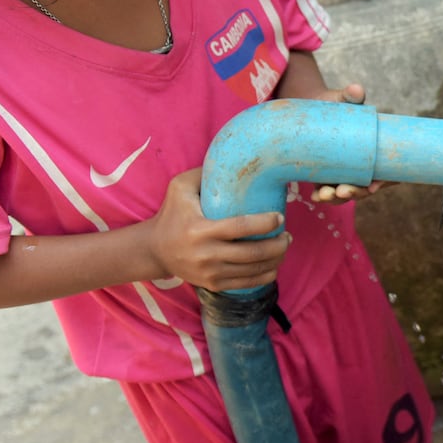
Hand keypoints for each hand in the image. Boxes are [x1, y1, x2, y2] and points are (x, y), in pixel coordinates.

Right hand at [143, 168, 291, 290]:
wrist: (154, 250)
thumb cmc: (172, 214)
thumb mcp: (180, 188)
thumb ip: (203, 173)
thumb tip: (234, 158)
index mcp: (200, 230)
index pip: (241, 228)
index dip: (265, 224)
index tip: (280, 218)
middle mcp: (206, 254)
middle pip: (253, 253)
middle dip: (278, 245)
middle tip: (288, 235)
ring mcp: (210, 272)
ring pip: (253, 270)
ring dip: (276, 260)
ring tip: (284, 247)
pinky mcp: (213, 284)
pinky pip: (247, 284)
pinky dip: (265, 276)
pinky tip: (275, 265)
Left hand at [306, 82, 397, 205]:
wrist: (311, 106)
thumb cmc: (334, 103)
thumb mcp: (343, 99)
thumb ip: (350, 95)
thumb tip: (357, 89)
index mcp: (373, 151)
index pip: (386, 172)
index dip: (384, 182)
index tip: (374, 185)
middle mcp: (361, 165)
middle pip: (365, 187)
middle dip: (355, 192)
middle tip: (343, 190)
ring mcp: (343, 172)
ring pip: (345, 192)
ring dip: (337, 198)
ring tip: (325, 195)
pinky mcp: (326, 175)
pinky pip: (327, 191)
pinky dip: (323, 197)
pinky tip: (316, 197)